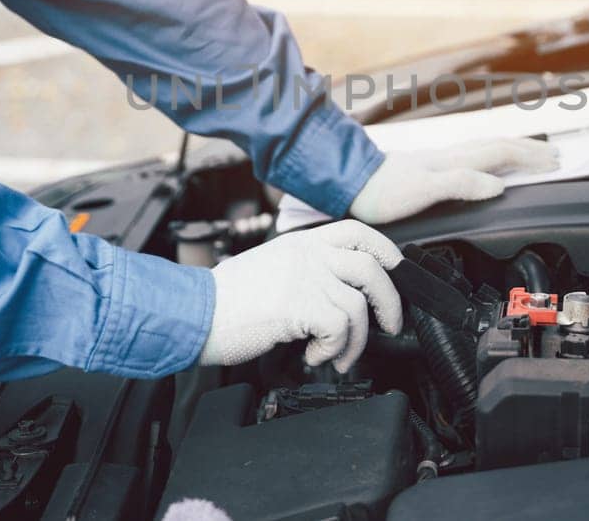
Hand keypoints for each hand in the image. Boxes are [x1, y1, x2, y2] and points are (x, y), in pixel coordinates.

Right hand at [198, 220, 402, 371]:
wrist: (194, 314)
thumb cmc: (227, 300)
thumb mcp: (272, 268)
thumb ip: (306, 270)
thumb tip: (343, 293)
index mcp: (301, 242)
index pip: (358, 232)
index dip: (386, 252)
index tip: (395, 273)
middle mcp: (307, 254)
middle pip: (372, 268)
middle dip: (390, 302)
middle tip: (389, 325)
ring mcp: (305, 277)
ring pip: (359, 307)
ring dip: (355, 341)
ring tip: (338, 355)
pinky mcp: (300, 305)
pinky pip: (340, 329)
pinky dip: (334, 349)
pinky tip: (314, 354)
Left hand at [348, 138, 559, 224]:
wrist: (348, 183)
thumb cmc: (382, 191)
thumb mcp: (424, 190)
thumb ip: (461, 184)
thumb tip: (498, 186)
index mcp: (454, 162)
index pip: (501, 154)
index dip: (530, 157)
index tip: (555, 161)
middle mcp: (449, 156)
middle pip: (498, 146)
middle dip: (529, 150)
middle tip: (555, 154)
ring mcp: (439, 160)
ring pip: (485, 148)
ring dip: (512, 150)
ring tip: (530, 153)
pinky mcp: (428, 167)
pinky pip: (471, 157)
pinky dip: (490, 156)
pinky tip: (486, 163)